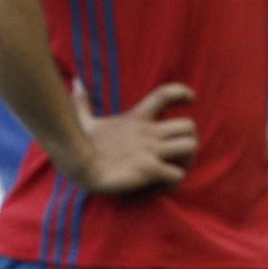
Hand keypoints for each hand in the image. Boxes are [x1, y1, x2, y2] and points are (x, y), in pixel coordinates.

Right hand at [68, 80, 197, 193]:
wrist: (76, 163)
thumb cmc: (80, 143)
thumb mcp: (84, 119)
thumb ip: (83, 102)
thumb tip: (76, 83)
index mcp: (137, 118)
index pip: (165, 94)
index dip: (182, 93)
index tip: (191, 99)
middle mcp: (149, 132)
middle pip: (189, 125)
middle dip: (191, 139)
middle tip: (181, 153)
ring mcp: (151, 151)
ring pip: (190, 147)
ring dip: (188, 159)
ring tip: (177, 168)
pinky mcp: (150, 170)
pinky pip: (178, 174)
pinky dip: (176, 181)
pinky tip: (164, 186)